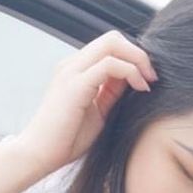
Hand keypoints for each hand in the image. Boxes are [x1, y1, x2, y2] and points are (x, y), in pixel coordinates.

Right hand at [15, 28, 157, 177]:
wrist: (39, 154)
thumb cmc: (66, 140)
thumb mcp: (98, 112)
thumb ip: (112, 93)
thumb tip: (133, 79)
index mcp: (76, 69)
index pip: (109, 47)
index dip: (132, 57)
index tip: (148, 78)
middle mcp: (72, 64)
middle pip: (112, 38)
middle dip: (138, 53)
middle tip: (152, 76)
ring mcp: (72, 71)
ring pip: (112, 44)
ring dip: (138, 59)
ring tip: (148, 82)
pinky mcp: (75, 85)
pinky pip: (110, 65)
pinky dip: (130, 72)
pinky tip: (140, 88)